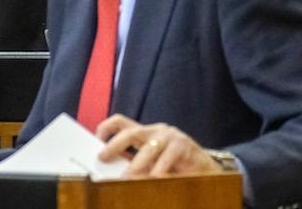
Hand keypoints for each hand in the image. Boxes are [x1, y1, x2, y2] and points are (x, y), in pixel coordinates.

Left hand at [96, 114, 222, 177]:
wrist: (206, 169)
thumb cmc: (174, 166)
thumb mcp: (150, 161)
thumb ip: (133, 159)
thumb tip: (110, 165)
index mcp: (144, 132)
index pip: (120, 122)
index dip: (105, 128)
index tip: (95, 141)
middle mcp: (155, 130)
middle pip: (129, 132)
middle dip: (114, 145)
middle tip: (103, 158)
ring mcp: (170, 136)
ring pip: (148, 149)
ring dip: (137, 165)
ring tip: (129, 177)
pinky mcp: (183, 146)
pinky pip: (167, 159)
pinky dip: (159, 171)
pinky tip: (155, 179)